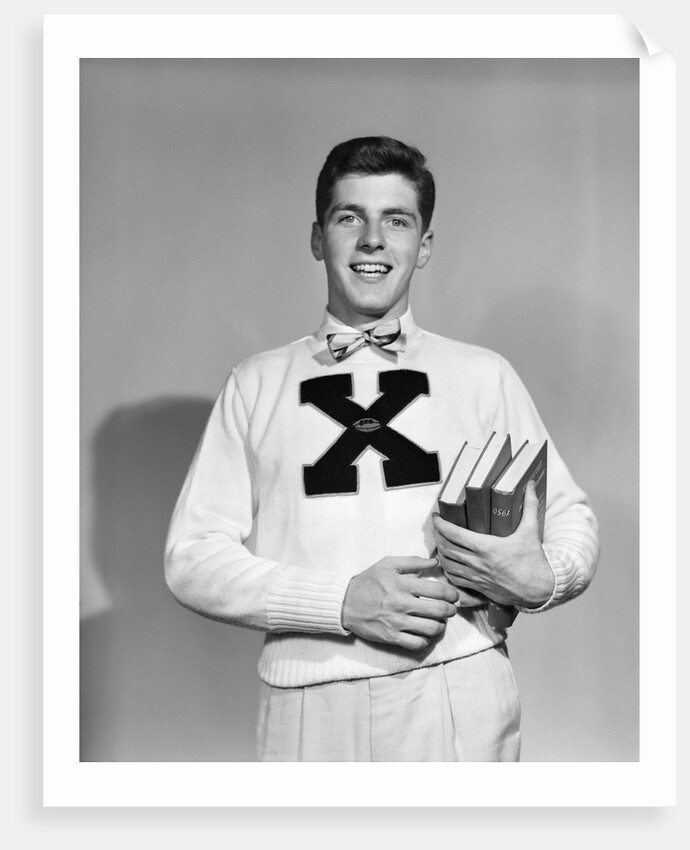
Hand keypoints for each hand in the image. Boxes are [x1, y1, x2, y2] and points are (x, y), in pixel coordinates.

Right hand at [341, 555, 459, 650]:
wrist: (345, 603)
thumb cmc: (368, 581)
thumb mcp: (388, 564)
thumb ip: (413, 562)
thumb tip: (434, 562)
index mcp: (402, 584)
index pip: (438, 590)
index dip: (451, 594)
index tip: (454, 596)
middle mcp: (402, 604)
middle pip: (439, 611)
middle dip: (451, 610)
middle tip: (451, 609)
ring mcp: (397, 622)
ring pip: (431, 628)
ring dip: (440, 625)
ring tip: (439, 621)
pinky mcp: (391, 637)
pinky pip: (417, 643)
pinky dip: (425, 639)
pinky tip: (423, 633)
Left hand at [433, 481, 554, 608]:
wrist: (541, 589)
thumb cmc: (534, 560)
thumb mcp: (531, 530)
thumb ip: (530, 505)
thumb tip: (530, 485)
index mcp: (487, 547)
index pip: (455, 534)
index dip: (440, 524)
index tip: (436, 517)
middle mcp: (478, 563)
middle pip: (447, 548)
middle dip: (437, 536)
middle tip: (437, 527)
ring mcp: (477, 577)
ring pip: (448, 565)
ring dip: (440, 553)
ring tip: (440, 543)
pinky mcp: (479, 588)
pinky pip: (455, 580)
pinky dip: (447, 570)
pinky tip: (448, 563)